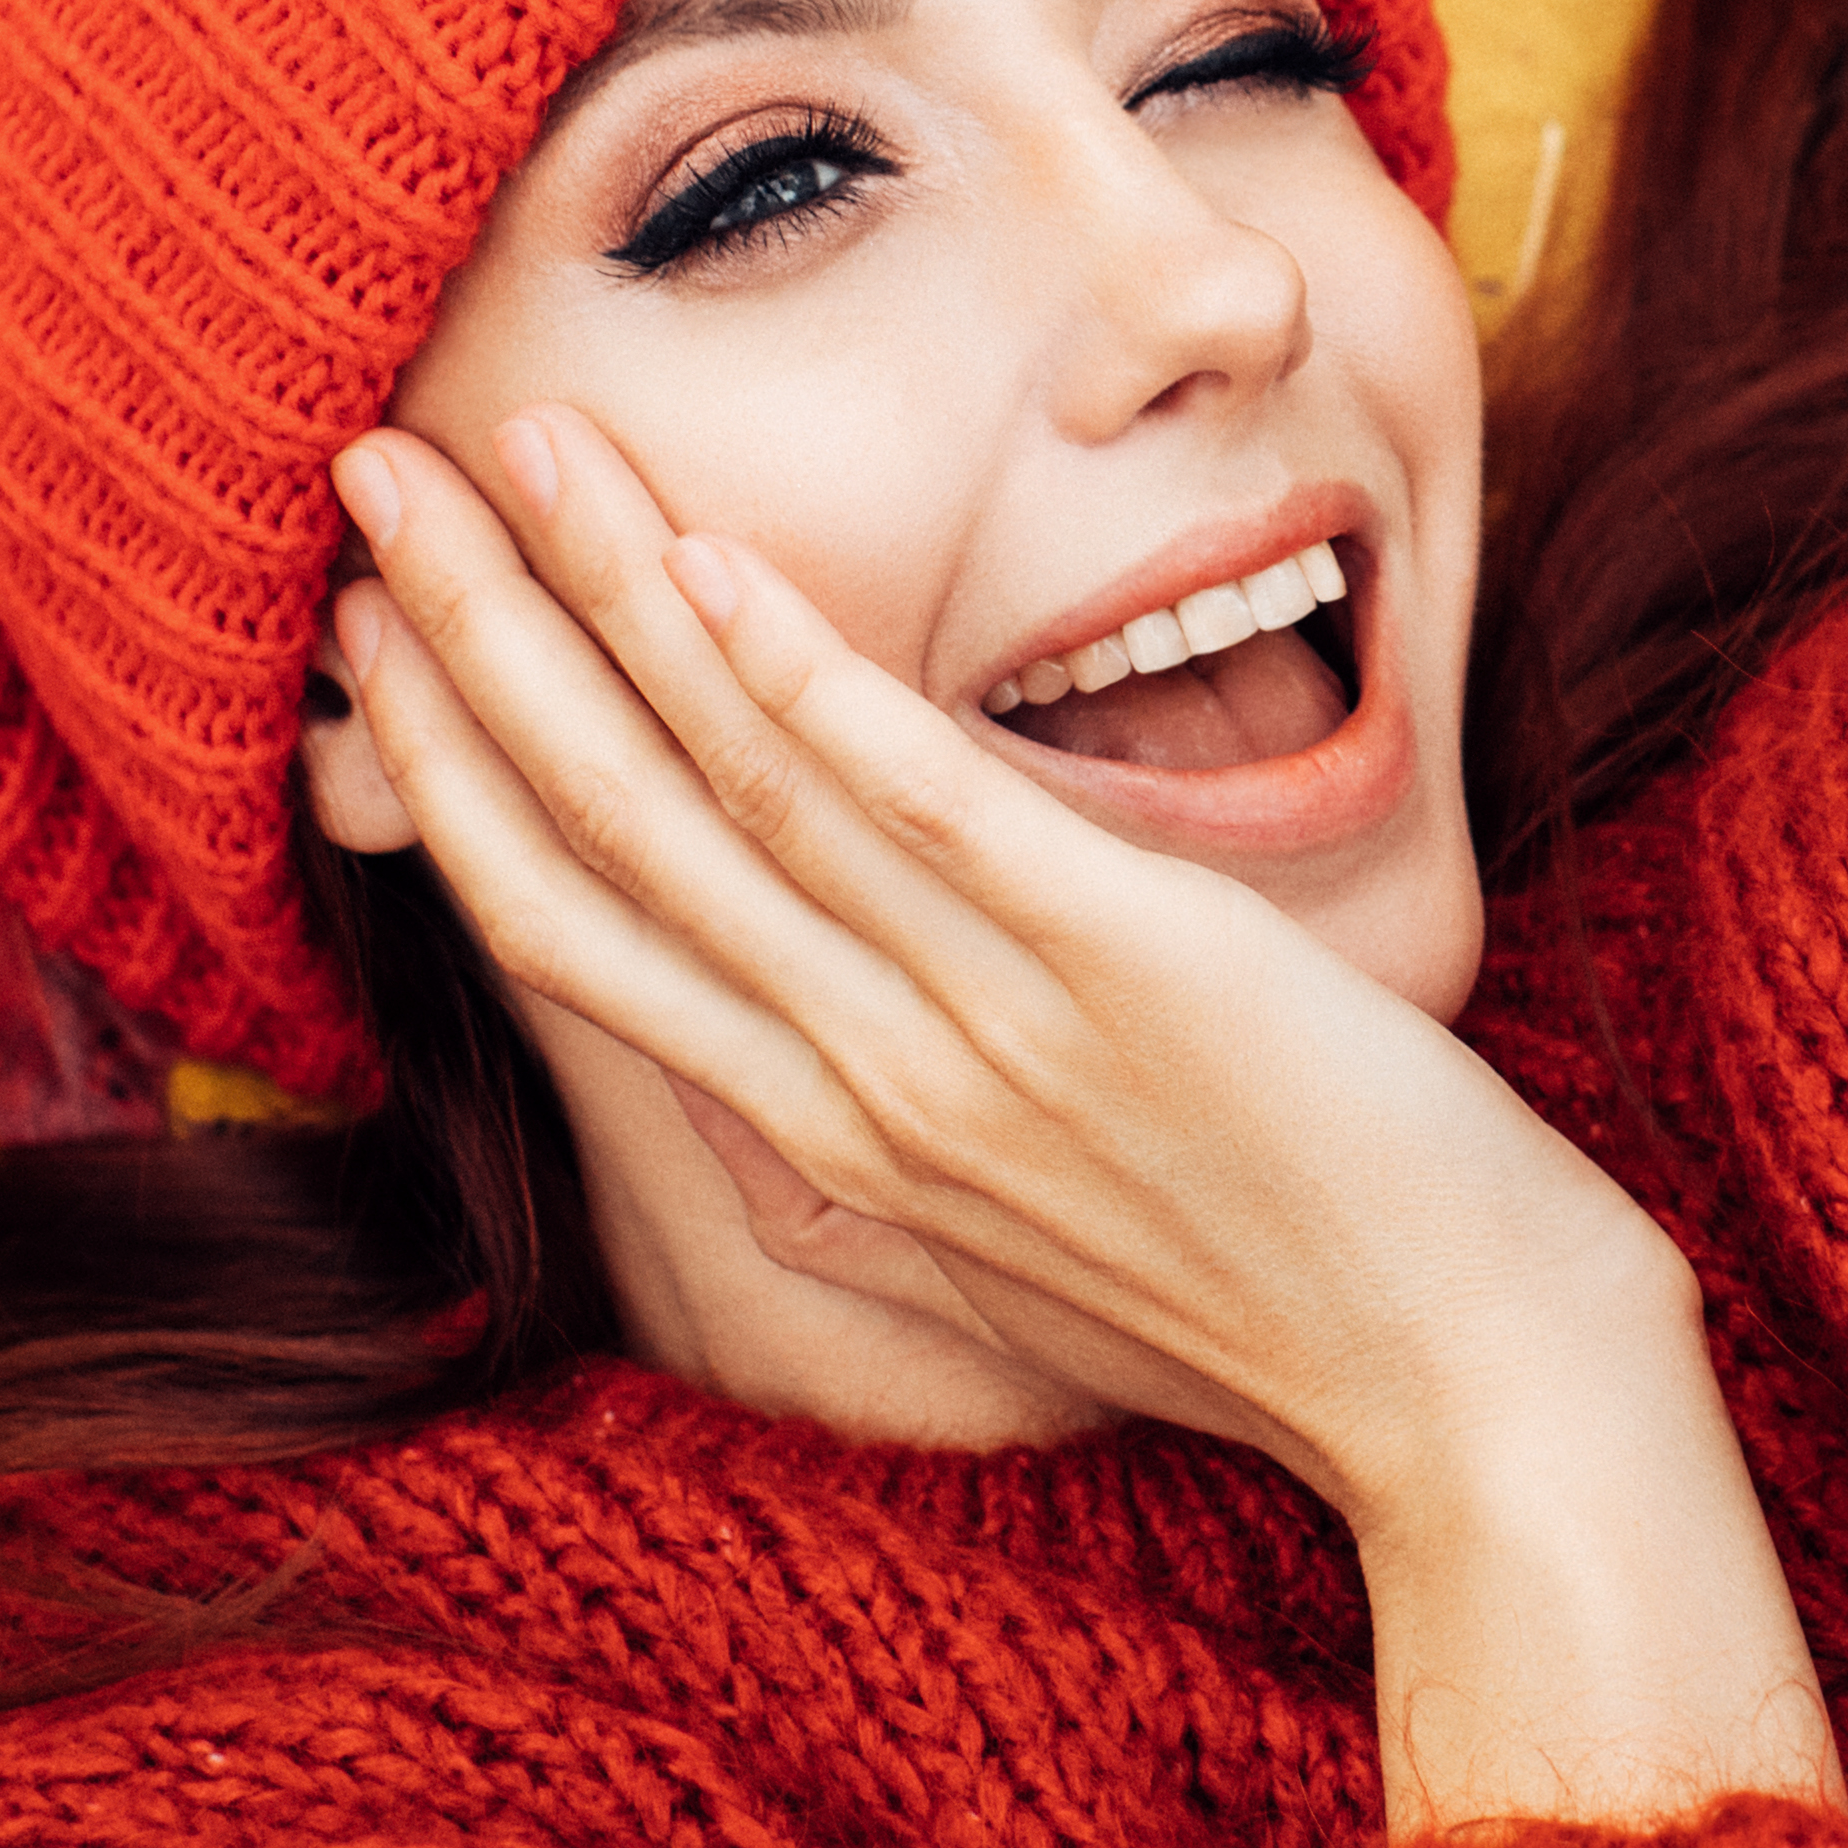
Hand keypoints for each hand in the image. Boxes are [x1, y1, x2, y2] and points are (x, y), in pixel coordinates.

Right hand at [323, 411, 1701, 1536]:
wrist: (1478, 1400)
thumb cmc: (1279, 1313)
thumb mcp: (1026, 1266)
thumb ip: (893, 1181)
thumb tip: (790, 1139)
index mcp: (837, 1143)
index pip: (577, 935)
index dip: (454, 775)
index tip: (373, 634)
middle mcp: (869, 1088)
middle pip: (605, 838)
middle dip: (468, 644)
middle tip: (369, 471)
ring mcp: (984, 1028)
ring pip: (732, 792)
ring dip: (602, 604)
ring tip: (511, 447)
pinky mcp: (1121, 966)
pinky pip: (926, 805)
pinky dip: (807, 680)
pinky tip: (718, 562)